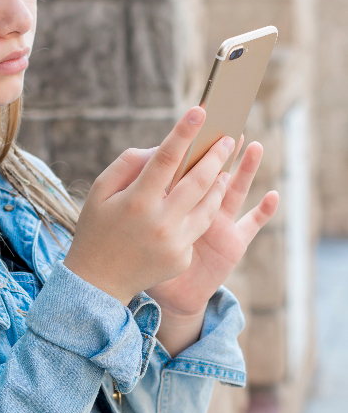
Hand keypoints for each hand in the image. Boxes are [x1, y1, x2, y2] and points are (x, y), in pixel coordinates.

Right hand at [64, 107, 235, 306]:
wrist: (98, 282)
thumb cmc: (97, 229)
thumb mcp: (99, 192)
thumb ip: (128, 164)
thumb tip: (161, 148)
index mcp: (136, 201)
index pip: (166, 158)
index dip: (184, 133)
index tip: (199, 111)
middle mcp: (159, 221)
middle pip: (198, 180)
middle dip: (216, 155)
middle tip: (229, 138)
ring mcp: (174, 243)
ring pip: (209, 206)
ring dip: (219, 184)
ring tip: (224, 169)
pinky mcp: (182, 258)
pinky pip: (196, 229)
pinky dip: (200, 213)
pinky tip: (204, 201)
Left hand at [146, 141, 277, 349]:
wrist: (166, 295)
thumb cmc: (145, 260)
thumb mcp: (139, 226)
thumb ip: (141, 200)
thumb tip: (150, 166)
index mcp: (175, 200)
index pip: (184, 167)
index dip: (189, 145)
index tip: (195, 118)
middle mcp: (200, 207)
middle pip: (213, 172)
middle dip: (219, 149)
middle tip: (225, 121)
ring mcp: (220, 223)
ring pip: (235, 190)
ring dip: (246, 169)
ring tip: (253, 145)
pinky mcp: (234, 243)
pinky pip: (252, 224)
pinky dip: (264, 210)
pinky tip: (273, 196)